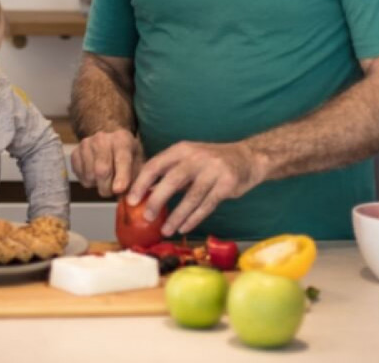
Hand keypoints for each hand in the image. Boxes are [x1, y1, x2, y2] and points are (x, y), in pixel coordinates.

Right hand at [70, 128, 142, 196]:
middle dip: (108, 187)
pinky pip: (81, 177)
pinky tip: (95, 175)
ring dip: (99, 185)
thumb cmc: (126, 155)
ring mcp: (85, 144)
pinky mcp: (74, 153)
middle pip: (102, 170)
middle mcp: (102, 138)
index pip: (121, 158)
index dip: (121, 176)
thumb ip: (137, 179)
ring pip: (90, 176)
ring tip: (106, 180)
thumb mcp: (138, 162)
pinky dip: (89, 182)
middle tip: (113, 191)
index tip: (119, 190)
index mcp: (122, 139)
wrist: (108, 141)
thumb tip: (130, 199)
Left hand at [127, 141, 258, 235]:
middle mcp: (197, 157)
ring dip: (177, 216)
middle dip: (157, 200)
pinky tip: (183, 228)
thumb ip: (169, 173)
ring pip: (191, 196)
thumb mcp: (189, 159)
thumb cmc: (211, 162)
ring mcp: (214, 170)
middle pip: (172, 180)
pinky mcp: (227, 184)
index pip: (156, 164)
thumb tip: (143, 192)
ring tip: (165, 230)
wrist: (248, 158)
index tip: (130, 200)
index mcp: (182, 149)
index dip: (141, 183)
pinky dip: (194, 218)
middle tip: (146, 217)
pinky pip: (207, 205)